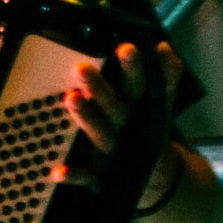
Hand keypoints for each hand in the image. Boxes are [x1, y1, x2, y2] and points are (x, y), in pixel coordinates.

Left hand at [59, 39, 184, 197]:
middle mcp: (128, 130)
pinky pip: (86, 175)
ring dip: (86, 118)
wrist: (157, 176)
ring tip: (70, 98)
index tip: (126, 47)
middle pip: (116, 108)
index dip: (134, 67)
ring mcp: (114, 153)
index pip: (139, 85)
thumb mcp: (161, 103)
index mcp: (142, 110)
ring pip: (101, 135)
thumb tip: (164, 46)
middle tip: (82, 68)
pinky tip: (56, 171)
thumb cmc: (148, 128)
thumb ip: (166, 76)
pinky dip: (72, 175)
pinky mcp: (101, 175)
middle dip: (100, 88)